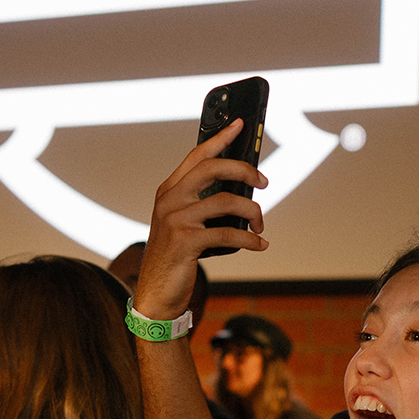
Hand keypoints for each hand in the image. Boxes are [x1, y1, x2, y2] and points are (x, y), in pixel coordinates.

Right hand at [135, 119, 267, 321]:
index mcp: (169, 191)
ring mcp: (176, 219)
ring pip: (226, 201)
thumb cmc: (174, 258)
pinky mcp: (186, 241)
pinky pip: (228, 232)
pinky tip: (260, 244)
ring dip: (253, 212)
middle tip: (263, 182)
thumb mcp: (182, 224)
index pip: (197, 156)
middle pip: (212, 169)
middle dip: (244, 170)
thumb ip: (201, 205)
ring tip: (260, 225)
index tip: (240, 125)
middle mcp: (170, 200)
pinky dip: (250, 239)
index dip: (220, 138)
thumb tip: (241, 193)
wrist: (155, 294)